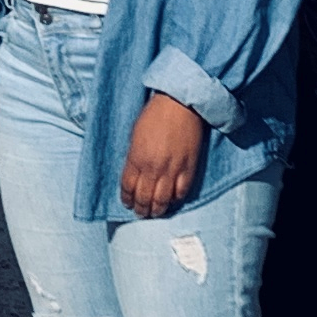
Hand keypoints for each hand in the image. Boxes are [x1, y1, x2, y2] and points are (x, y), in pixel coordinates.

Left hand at [119, 93, 205, 219]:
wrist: (180, 104)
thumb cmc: (155, 114)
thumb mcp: (135, 135)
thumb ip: (134, 156)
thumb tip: (135, 173)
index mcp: (136, 158)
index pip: (128, 187)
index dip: (127, 198)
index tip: (128, 203)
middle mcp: (152, 168)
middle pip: (144, 197)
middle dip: (141, 208)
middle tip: (141, 212)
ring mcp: (171, 169)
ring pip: (162, 199)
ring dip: (157, 209)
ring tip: (155, 212)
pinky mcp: (188, 168)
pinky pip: (181, 191)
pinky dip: (176, 199)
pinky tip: (172, 200)